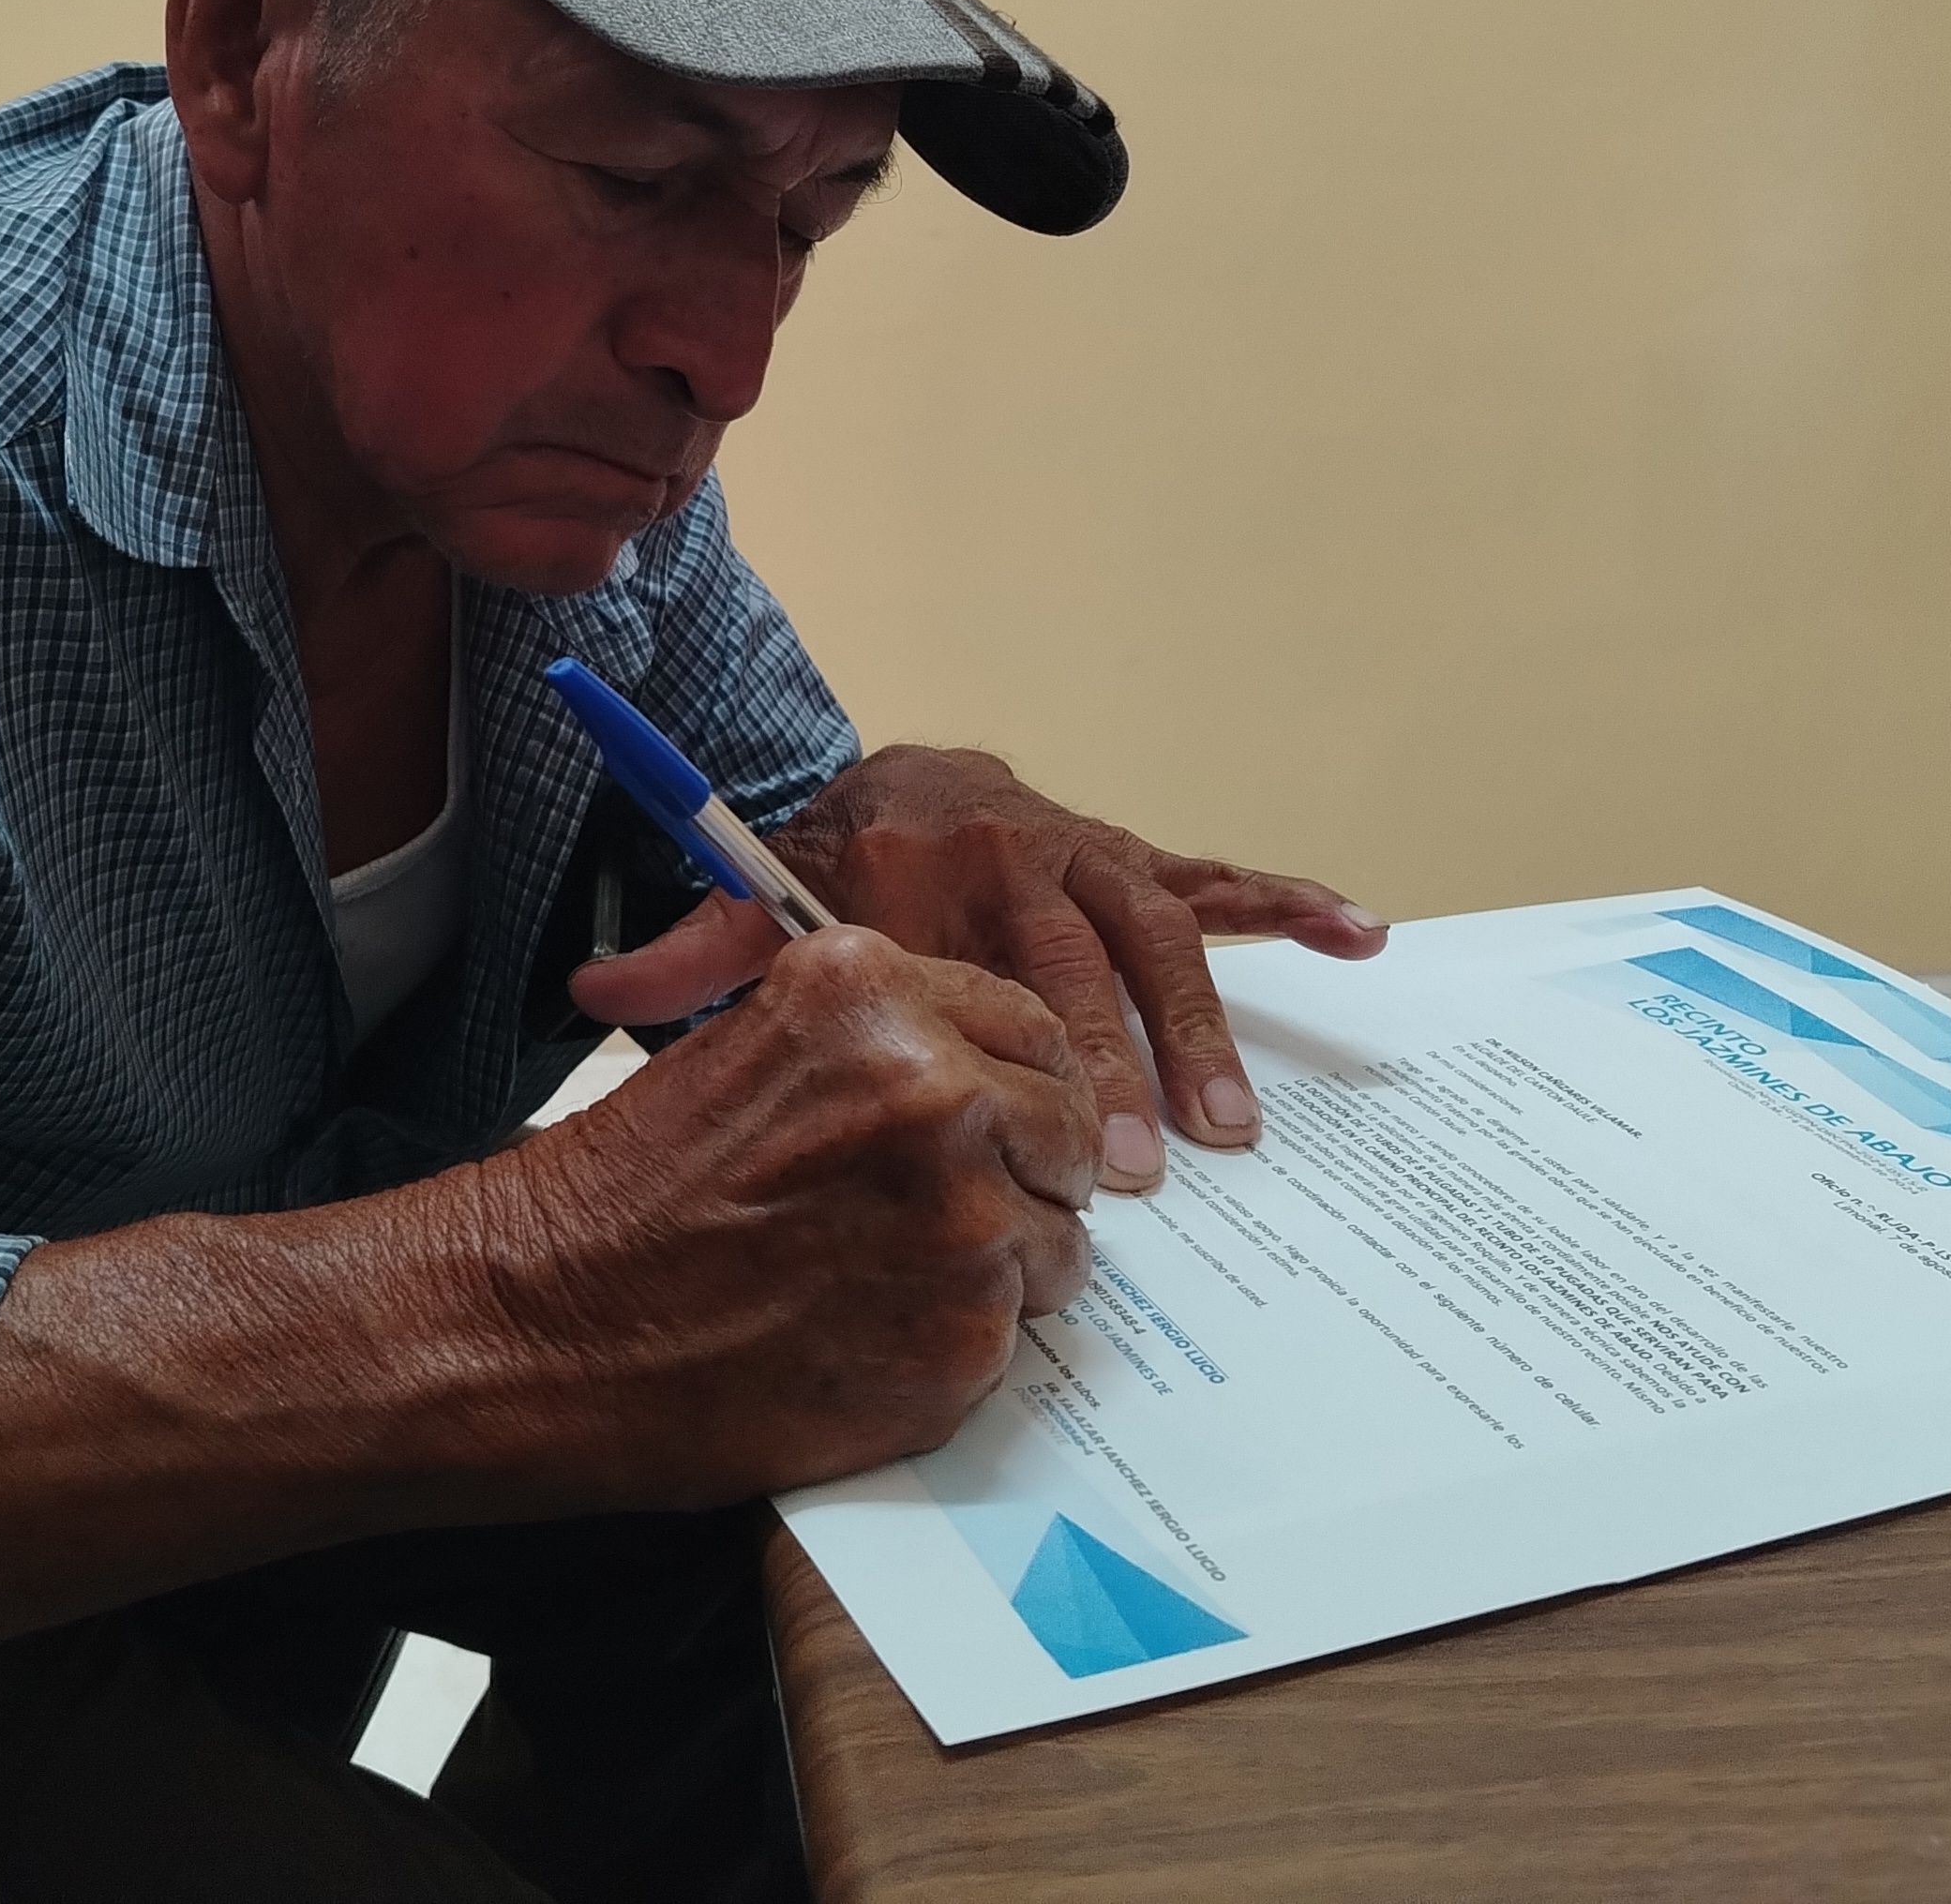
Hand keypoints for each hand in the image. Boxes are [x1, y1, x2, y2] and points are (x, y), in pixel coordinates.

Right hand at [497, 912, 1097, 1502]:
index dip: (1012, 1084)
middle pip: (1064, 1129)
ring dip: (998, 1266)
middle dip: (1024, 1173)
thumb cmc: (622, 1192)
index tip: (994, 1122)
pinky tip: (868, 1340)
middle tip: (946, 1213)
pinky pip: (1017, 1335)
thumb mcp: (747, 1046)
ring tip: (886, 1284)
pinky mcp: (966, 1336)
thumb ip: (875, 1039)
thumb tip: (978, 1063)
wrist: (546, 1323)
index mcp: (874, 993)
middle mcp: (938, 1088)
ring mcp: (964, 1217)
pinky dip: (958, 1345)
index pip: (1029, 1026)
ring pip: (1057, 1243)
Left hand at [614, 746, 1383, 1189]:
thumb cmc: (827, 873)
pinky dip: (1291, 902)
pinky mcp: (1140, 863)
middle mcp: (1025, 852)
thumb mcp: (758, 914)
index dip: (1035, 1051)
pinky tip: (1359, 933)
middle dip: (1123, 1064)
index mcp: (933, 872)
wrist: (889, 785)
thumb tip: (591, 1002)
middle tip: (1150, 1164)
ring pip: (1159, 937)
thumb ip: (690, 965)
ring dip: (1201, 1029)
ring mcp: (1092, 855)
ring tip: (1231, 1124)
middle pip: (1088, 961)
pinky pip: (1220, 882)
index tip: (1063, 1139)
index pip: (993, 970)